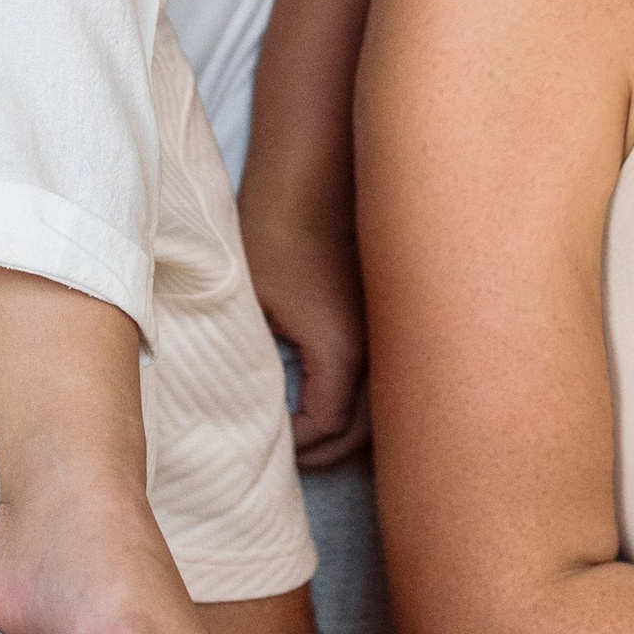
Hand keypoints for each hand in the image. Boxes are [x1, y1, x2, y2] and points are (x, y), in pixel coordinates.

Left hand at [239, 192, 370, 467]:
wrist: (309, 178)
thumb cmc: (272, 235)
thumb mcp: (251, 308)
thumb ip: (256, 367)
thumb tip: (246, 410)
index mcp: (341, 351)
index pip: (326, 427)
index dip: (296, 444)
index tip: (266, 442)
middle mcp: (376, 348)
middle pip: (363, 431)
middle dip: (326, 451)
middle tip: (291, 455)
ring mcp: (388, 333)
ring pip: (383, 408)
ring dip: (350, 429)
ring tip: (311, 436)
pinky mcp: (387, 317)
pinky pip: (385, 378)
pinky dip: (364, 400)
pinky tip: (333, 397)